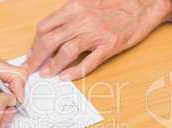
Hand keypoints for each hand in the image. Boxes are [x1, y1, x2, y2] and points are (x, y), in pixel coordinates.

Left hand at [27, 0, 171, 79]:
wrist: (140, 5)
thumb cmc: (111, 6)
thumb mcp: (84, 4)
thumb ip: (67, 17)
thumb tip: (49, 35)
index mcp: (73, 8)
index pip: (44, 28)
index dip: (34, 43)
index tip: (32, 53)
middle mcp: (82, 20)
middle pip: (50, 41)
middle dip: (36, 58)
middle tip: (31, 68)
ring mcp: (96, 34)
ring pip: (66, 52)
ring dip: (52, 66)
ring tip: (45, 74)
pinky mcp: (109, 46)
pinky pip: (89, 62)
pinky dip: (75, 72)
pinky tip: (65, 77)